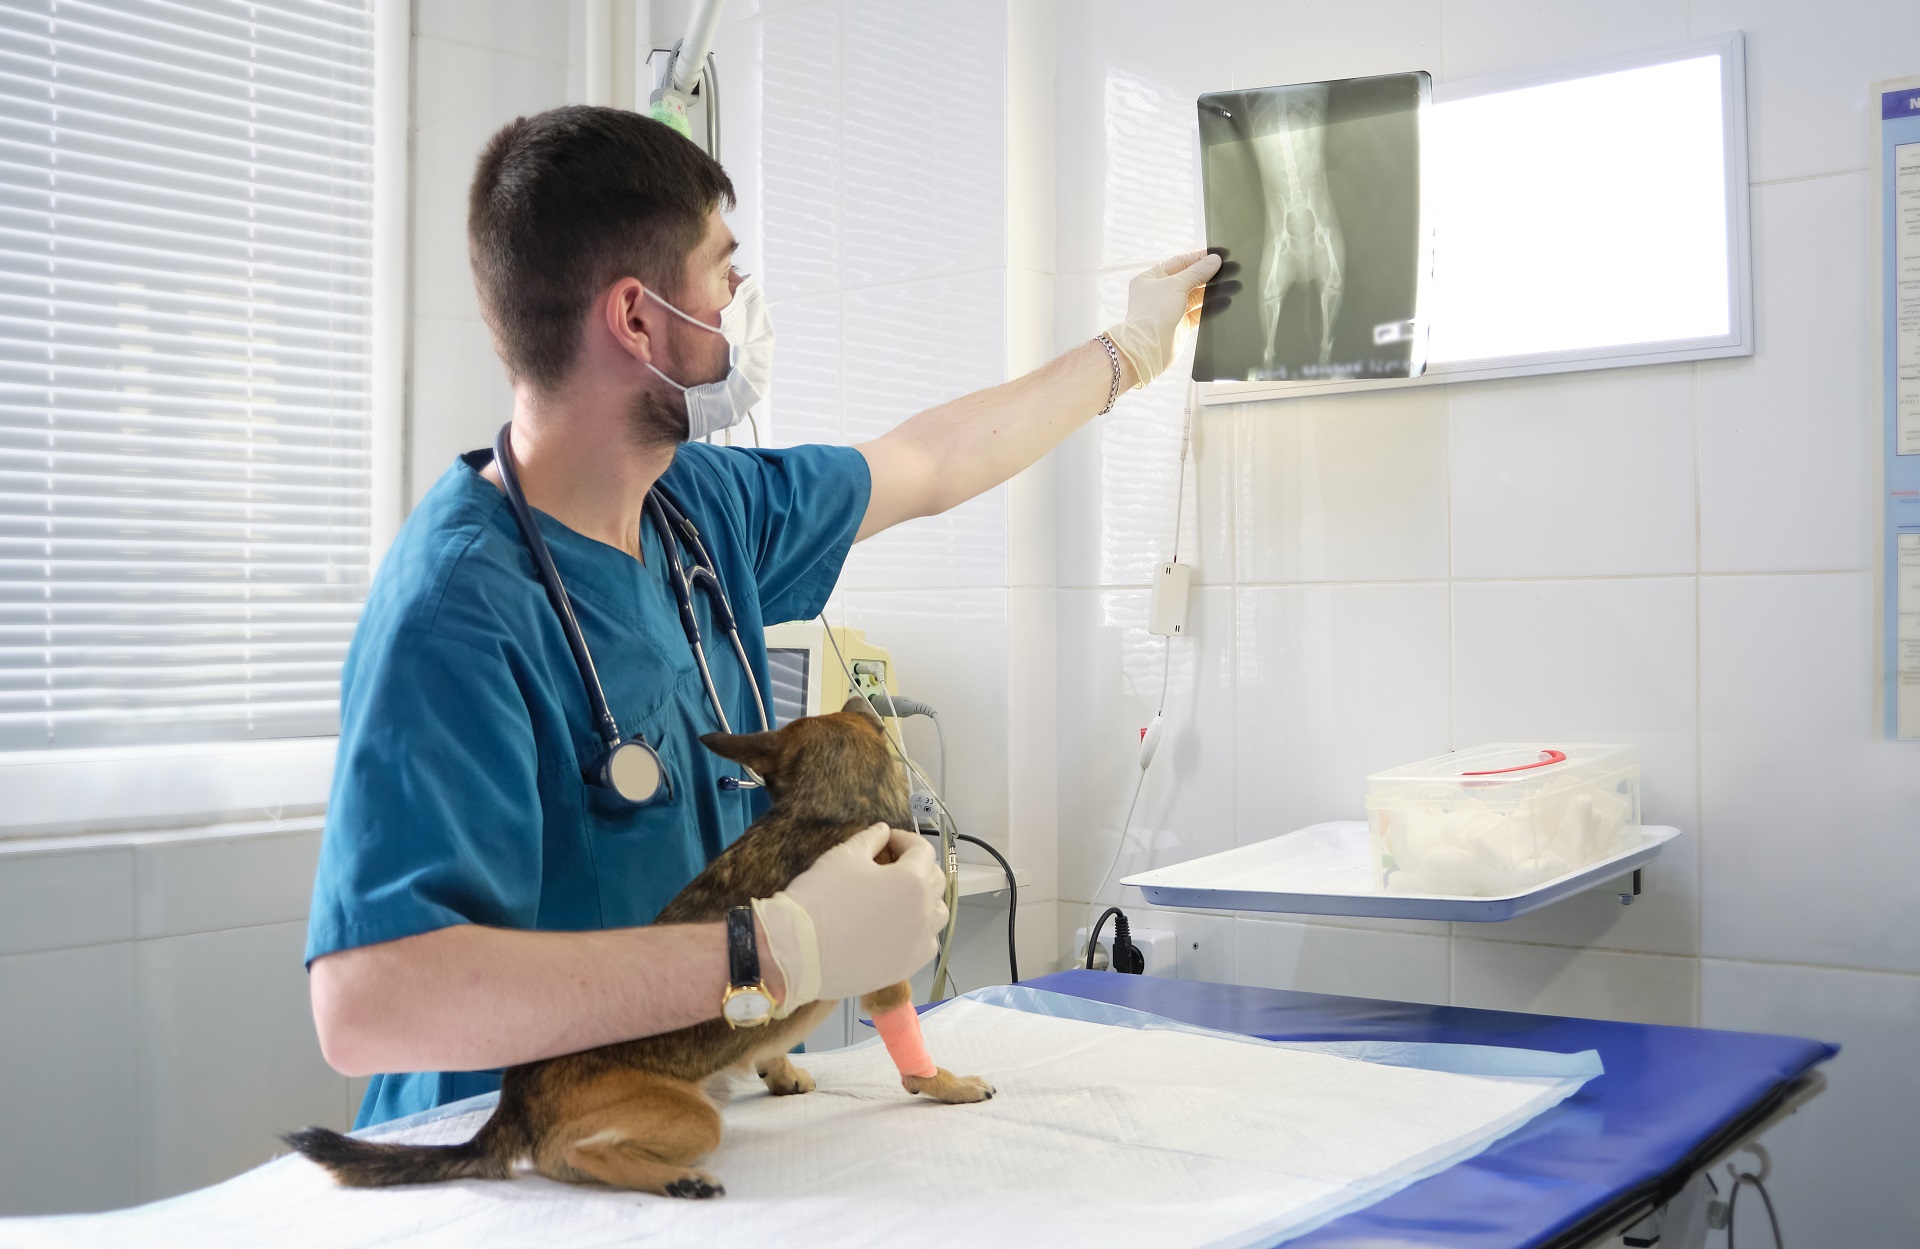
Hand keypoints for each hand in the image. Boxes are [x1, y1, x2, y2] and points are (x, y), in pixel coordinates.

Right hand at [752, 823, 946, 1013]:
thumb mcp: (843, 856)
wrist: (795, 952)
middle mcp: (924, 913)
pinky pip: (924, 944)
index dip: (903, 840)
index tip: (886, 841)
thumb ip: (871, 839)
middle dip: (916, 867)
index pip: (922, 850)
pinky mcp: (905, 968)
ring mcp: (917, 944)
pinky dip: (917, 932)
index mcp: (912, 881)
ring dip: (923, 900)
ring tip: (897, 898)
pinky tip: (895, 928)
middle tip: (890, 865)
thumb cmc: (819, 899)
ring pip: (936, 915)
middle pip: (935, 881)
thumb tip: (883, 832)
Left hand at [1103, 250, 1222, 388]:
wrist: (1149, 348)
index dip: (1197, 258)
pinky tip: (1224, 302)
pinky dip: (1210, 308)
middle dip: (1206, 275)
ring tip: (1230, 284)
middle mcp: (1159, 293)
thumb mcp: (1176, 285)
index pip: (1178, 262)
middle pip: (1188, 279)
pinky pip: (1198, 313)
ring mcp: (1169, 310)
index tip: (1215, 255)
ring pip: (1194, 297)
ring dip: (1210, 292)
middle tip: (1226, 269)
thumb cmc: (1153, 314)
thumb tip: (1214, 260)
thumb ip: (1196, 272)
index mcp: (1151, 278)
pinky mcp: (1179, 325)